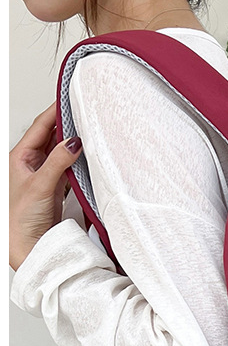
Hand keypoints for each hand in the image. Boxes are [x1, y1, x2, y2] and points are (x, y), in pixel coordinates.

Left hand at [9, 103, 82, 270]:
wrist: (28, 248)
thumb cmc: (20, 220)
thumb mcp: (40, 185)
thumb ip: (58, 162)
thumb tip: (73, 142)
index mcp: (19, 158)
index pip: (40, 126)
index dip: (54, 111)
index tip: (70, 97)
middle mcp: (31, 164)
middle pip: (51, 136)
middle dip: (66, 123)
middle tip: (83, 111)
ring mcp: (45, 176)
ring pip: (61, 151)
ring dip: (73, 142)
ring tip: (88, 131)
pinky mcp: (57, 189)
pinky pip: (69, 168)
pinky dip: (79, 161)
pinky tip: (87, 157)